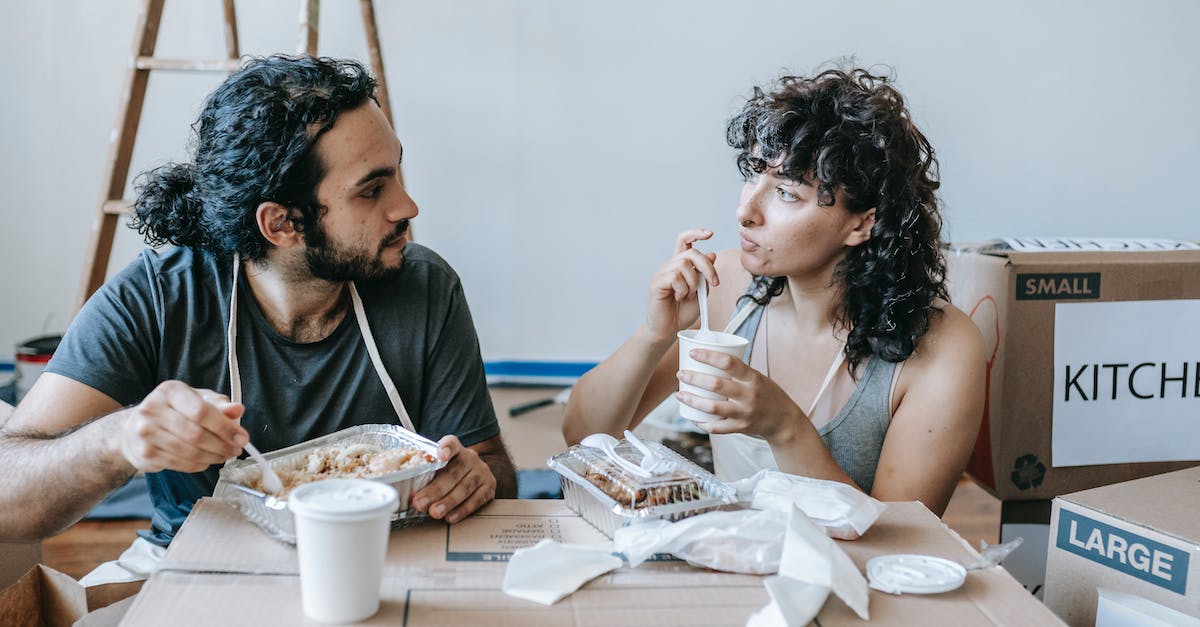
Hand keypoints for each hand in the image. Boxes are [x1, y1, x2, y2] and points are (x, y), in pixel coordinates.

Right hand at [119, 381, 247, 472]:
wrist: (134, 428)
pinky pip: (181, 463)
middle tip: (236, 449)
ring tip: (224, 455)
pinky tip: (206, 460)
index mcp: (170, 391)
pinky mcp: (146, 453)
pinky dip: (199, 464)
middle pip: (196, 434)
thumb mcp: (196, 399)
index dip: (225, 427)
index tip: (242, 437)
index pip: (201, 411)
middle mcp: (153, 409)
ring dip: (213, 456)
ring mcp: (146, 433)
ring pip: (189, 452)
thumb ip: (218, 405)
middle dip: (222, 445)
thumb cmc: (173, 411)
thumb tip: (237, 410)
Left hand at [411, 435, 496, 523]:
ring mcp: (482, 471)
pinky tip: (451, 517)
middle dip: (435, 490)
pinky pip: (476, 500)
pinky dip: (463, 510)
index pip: (451, 443)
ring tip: (434, 513)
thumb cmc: (448, 472)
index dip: (446, 448)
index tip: (441, 455)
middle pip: (454, 472)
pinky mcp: (489, 487)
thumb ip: (423, 473)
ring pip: (465, 487)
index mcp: (455, 448)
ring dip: (448, 502)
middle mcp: (470, 457)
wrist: (472, 474)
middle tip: (420, 503)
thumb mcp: (437, 466)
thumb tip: (402, 490)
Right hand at [645, 228, 718, 341]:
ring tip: (688, 296)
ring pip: (684, 266)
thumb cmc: (683, 312)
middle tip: (714, 283)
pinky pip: (675, 278)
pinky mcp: (656, 283)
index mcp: (680, 265)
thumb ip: (706, 275)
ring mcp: (661, 273)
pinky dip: (683, 290)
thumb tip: (712, 254)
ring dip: (693, 283)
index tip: (710, 234)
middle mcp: (670, 266)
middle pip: (691, 253)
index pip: (685, 241)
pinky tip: (679, 298)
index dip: (696, 233)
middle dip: (707, 267)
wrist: (669, 329)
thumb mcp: (701, 292)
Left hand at [674, 348, 803, 440]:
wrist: (784, 420)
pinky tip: (691, 416)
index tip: (693, 352)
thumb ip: (736, 371)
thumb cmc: (766, 393)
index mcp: (753, 378)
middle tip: (681, 374)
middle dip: (694, 378)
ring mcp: (744, 413)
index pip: (729, 362)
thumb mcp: (757, 377)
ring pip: (712, 408)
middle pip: (716, 385)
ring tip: (679, 394)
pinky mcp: (740, 428)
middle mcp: (748, 395)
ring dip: (692, 400)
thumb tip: (707, 358)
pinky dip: (702, 422)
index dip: (708, 356)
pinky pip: (716, 427)